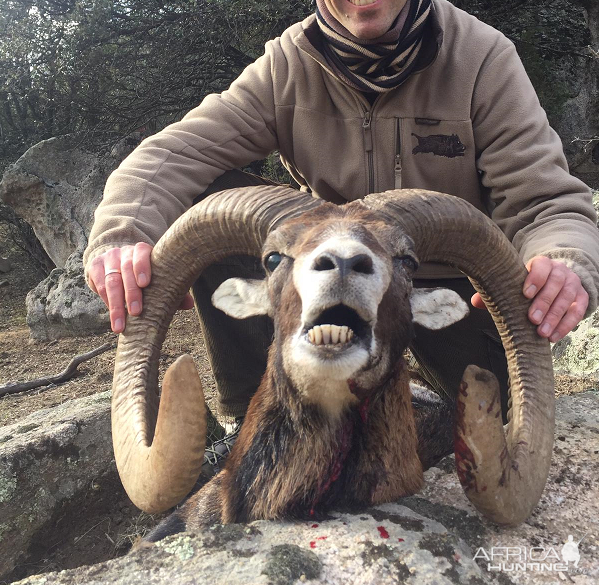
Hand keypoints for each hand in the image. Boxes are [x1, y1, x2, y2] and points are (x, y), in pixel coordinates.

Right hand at [87, 242, 194, 332]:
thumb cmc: (144, 274)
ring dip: (116, 305)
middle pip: (125, 270)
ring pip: (111, 281)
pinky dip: (106, 302)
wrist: (117, 262)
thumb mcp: (158, 278)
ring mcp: (108, 259)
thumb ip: (172, 289)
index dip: (142, 266)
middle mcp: (124, 252)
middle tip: (136, 312)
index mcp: (142, 250)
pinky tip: (113, 316)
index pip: (142, 253)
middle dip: (131, 293)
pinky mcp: (94, 268)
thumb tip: (189, 304)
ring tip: (120, 326)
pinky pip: (99, 285)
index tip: (145, 283)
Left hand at [471, 256, 587, 342]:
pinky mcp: (581, 298)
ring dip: (555, 316)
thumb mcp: (513, 284)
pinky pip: (578, 311)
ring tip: (542, 333)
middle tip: (532, 320)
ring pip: (568, 297)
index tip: (525, 294)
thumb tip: (475, 302)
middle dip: (544, 302)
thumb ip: (497, 291)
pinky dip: (567, 324)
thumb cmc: (525, 285)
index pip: (542, 265)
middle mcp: (560, 271)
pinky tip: (554, 336)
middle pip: (556, 283)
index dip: (535, 278)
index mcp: (542, 263)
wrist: (552, 282)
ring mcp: (573, 283)